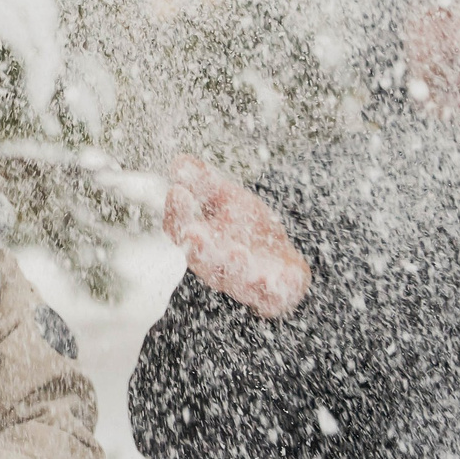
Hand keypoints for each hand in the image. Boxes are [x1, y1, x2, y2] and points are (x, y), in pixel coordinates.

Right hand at [165, 154, 309, 318]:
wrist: (283, 262)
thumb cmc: (248, 230)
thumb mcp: (228, 200)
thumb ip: (205, 183)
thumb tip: (178, 162)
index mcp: (199, 241)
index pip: (178, 229)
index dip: (176, 212)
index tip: (178, 191)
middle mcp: (214, 265)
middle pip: (200, 258)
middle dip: (198, 247)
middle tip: (193, 233)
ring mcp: (240, 282)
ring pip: (231, 279)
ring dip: (233, 267)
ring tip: (236, 252)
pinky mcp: (268, 295)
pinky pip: (265, 296)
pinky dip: (265, 289)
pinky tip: (267, 278)